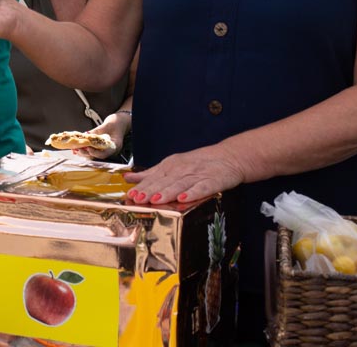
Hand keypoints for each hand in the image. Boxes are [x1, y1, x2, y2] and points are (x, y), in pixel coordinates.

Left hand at [74, 113, 130, 160]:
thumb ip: (96, 132)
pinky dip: (85, 150)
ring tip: (76, 149)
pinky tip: (78, 148)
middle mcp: (110, 150)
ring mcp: (105, 150)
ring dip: (84, 152)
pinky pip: (92, 151)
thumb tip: (86, 135)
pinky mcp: (101, 148)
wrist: (119, 122)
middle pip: (97, 156)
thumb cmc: (115, 123)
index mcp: (115, 145)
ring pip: (94, 155)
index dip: (95, 152)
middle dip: (86, 153)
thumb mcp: (106, 126)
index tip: (88, 148)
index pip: (105, 153)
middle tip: (79, 149)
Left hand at [123, 144, 244, 204]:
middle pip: (164, 181)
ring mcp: (198, 174)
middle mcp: (182, 169)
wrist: (229, 157)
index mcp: (170, 166)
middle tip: (138, 198)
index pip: (154, 177)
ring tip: (155, 200)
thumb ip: (150, 174)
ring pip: (180, 184)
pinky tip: (184, 198)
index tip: (130, 195)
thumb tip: (128, 178)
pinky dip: (193, 193)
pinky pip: (202, 187)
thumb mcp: (172, 165)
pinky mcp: (213, 180)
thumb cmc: (198, 163)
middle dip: (150, 190)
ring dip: (167, 192)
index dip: (142, 186)